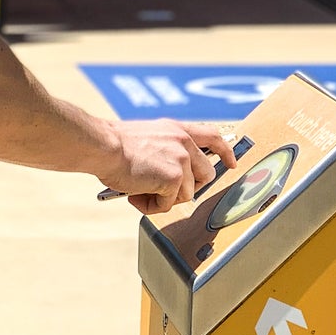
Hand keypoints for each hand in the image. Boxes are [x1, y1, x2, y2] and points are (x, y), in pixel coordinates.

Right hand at [100, 121, 237, 214]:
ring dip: (163, 198)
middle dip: (188, 188)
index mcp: (177, 130)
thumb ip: (165, 150)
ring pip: (186, 194)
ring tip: (140, 190)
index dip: (225, 152)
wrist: (104, 146)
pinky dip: (151, 204)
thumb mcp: (149, 137)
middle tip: (164, 190)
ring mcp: (182, 160)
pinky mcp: (174, 179)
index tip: (231, 163)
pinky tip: (136, 194)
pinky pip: (169, 204)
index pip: (213, 137)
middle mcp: (184, 142)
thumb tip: (170, 177)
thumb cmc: (115, 145)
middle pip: (206, 175)